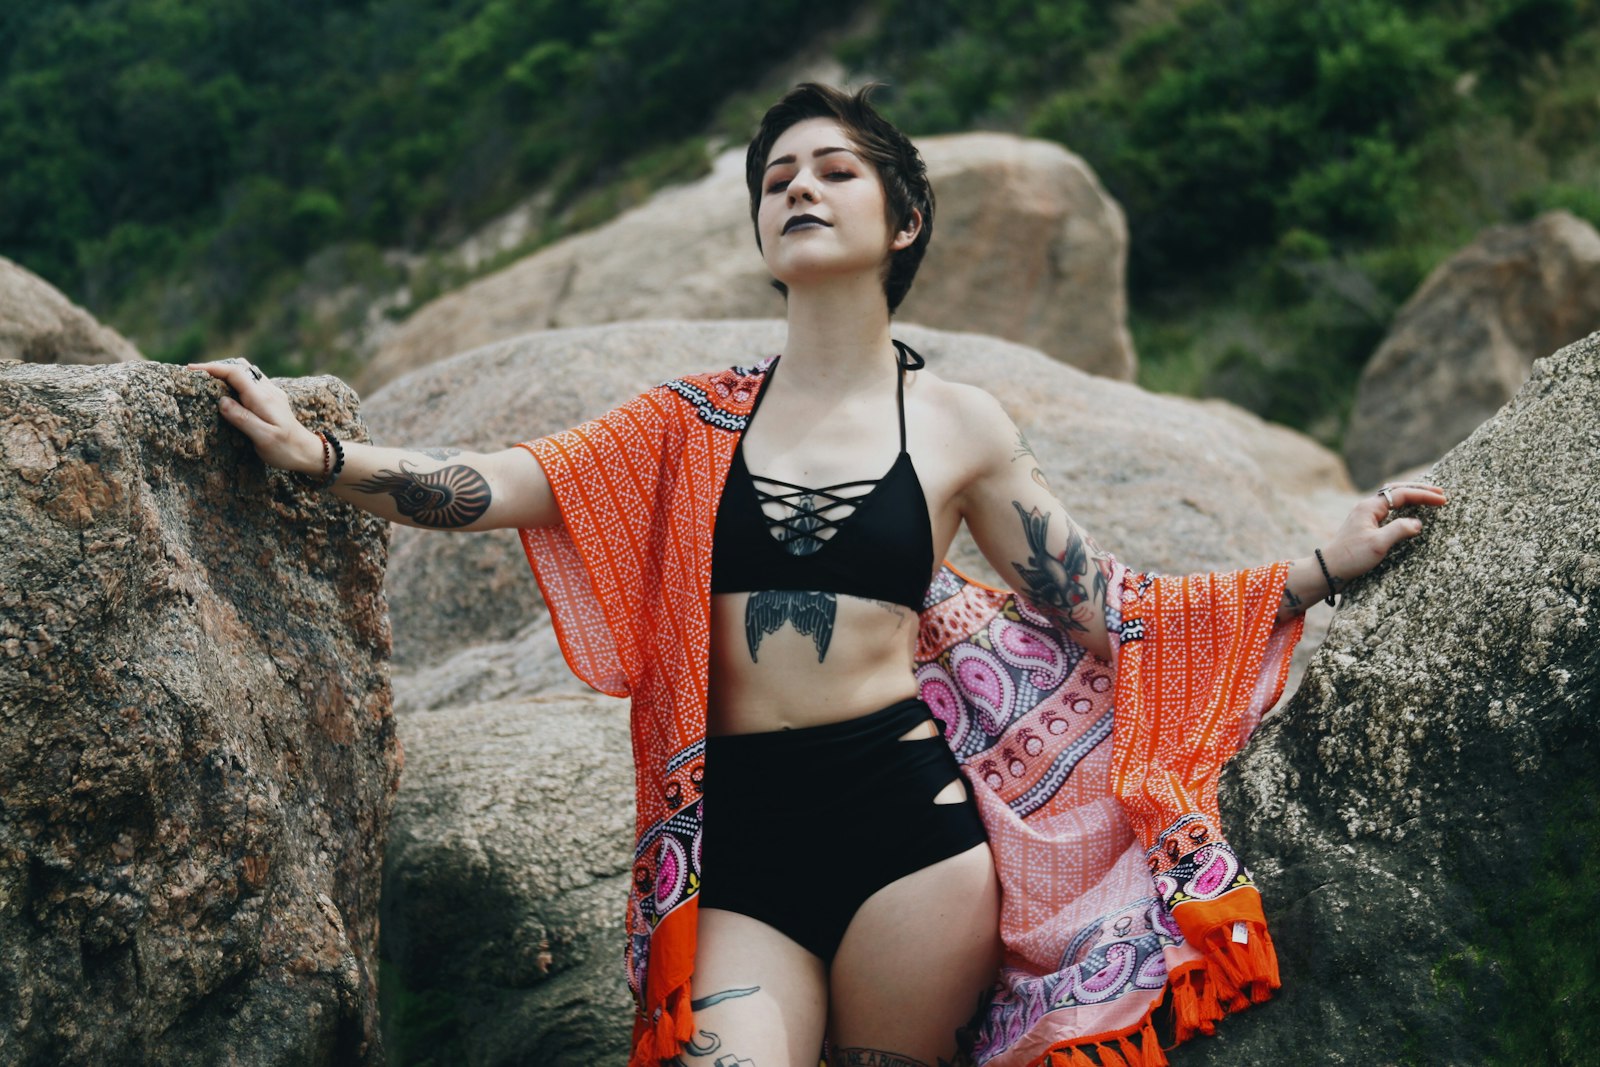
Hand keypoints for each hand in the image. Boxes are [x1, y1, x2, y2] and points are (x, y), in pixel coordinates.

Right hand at [187, 359, 323, 474]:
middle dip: (216, 368)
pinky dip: (235, 380)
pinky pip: (251, 382)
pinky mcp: (272, 399)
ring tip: (206, 380)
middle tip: (194, 374)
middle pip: (239, 368)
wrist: (308, 452)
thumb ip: (243, 419)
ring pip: (246, 373)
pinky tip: (227, 389)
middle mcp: (268, 391)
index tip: (191, 370)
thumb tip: (222, 401)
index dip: (212, 368)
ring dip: (226, 372)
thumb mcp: (263, 438)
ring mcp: (271, 393)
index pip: (235, 373)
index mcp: (262, 399)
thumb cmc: (286, 449)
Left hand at [1321, 482, 1448, 583]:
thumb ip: (1399, 530)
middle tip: (1440, 494)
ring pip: (1392, 499)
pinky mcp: (1367, 527)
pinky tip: (1412, 514)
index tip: (1442, 501)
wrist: (1328, 569)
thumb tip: (1418, 523)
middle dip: (1419, 490)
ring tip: (1430, 499)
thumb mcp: (1378, 544)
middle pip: (1397, 491)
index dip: (1423, 495)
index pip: (1401, 494)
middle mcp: (1367, 507)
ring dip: (1411, 497)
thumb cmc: (1351, 557)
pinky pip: (1389, 511)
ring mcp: (1366, 516)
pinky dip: (1403, 509)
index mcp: (1369, 507)